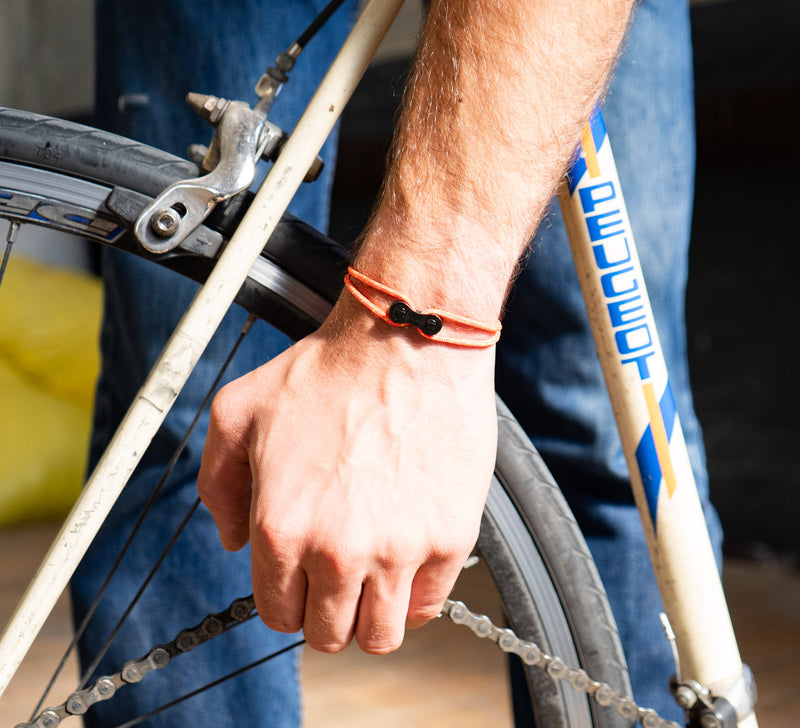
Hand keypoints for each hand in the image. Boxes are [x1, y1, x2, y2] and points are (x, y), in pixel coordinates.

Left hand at [197, 297, 497, 652]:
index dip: (288, 597)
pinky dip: (417, 591)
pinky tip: (408, 553)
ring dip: (372, 615)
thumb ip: (219, 485)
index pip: (278, 612)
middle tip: (338, 574)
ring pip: (381, 636)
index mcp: (281, 527)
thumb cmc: (328, 370)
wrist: (407, 340)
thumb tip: (233, 540)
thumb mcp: (239, 411)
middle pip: (328, 634)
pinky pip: (430, 604)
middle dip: (327, 611)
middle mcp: (336, 551)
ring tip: (374, 575)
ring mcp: (398, 550)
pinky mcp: (448, 539)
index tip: (304, 577)